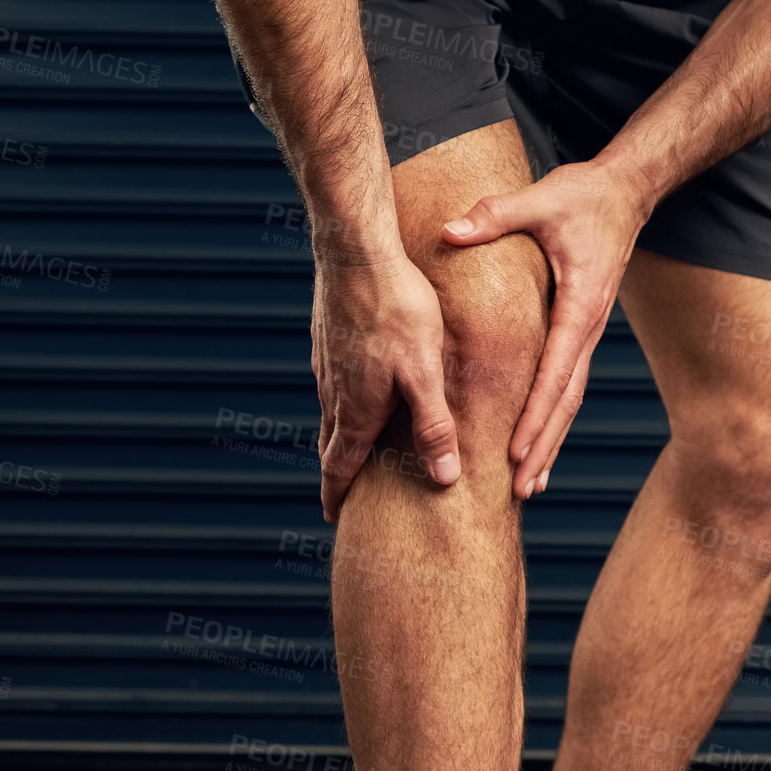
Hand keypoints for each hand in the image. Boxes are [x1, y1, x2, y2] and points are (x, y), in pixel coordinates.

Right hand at [311, 254, 462, 522]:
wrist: (355, 250)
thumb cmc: (397, 310)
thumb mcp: (424, 373)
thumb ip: (434, 425)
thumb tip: (443, 478)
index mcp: (356, 407)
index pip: (339, 465)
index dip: (337, 494)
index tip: (333, 520)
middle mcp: (334, 389)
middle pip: (331, 442)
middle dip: (336, 472)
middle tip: (340, 497)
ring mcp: (327, 361)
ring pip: (331, 409)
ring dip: (337, 435)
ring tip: (347, 450)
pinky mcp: (329, 335)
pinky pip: (333, 380)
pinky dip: (341, 399)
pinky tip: (353, 388)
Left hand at [440, 160, 651, 498]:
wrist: (625, 191)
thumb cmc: (585, 196)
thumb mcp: (540, 200)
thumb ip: (494, 216)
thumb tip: (450, 231)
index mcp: (580, 306)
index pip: (556, 373)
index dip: (535, 414)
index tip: (516, 450)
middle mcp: (588, 328)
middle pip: (566, 401)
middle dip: (544, 446)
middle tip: (521, 488)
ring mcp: (587, 333)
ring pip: (570, 400)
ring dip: (550, 442)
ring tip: (530, 484)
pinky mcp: (580, 329)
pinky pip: (567, 384)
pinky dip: (552, 418)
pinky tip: (538, 444)